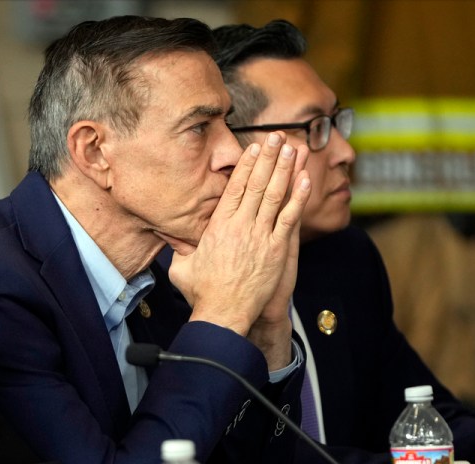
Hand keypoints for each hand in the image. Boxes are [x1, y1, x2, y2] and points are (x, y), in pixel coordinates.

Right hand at [163, 132, 310, 363]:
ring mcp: (260, 236)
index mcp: (218, 226)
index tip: (255, 148)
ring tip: (292, 149)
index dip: (247, 165)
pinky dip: (298, 197)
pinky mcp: (276, 250)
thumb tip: (169, 234)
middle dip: (269, 158)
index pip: (234, 188)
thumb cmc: (202, 293)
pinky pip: (289, 218)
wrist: (223, 314)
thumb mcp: (181, 266)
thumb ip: (179, 246)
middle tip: (278, 137)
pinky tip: (305, 180)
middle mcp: (240, 225)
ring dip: (285, 170)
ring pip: (275, 195)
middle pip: (257, 184)